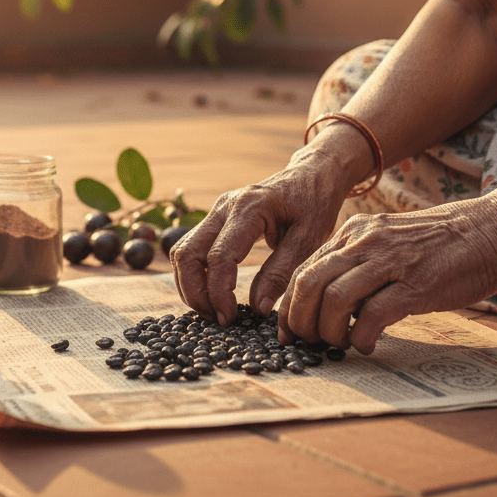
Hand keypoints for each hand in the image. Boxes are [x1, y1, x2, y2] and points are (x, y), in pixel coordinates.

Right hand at [171, 129, 365, 326]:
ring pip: (182, 251)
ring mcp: (216, 211)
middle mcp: (224, 207)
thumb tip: (257, 309)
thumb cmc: (314, 205)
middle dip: (195, 293)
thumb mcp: (308, 240)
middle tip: (217, 319)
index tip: (230, 319)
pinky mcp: (215, 218)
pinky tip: (212, 293)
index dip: (219, 293)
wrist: (311, 176)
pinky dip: (194, 274)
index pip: (219, 256)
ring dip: (190, 285)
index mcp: (249, 208)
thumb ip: (281, 273)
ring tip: (213, 311)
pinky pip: (191, 247)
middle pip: (188, 253)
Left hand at [278, 197, 496, 352]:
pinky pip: (374, 315)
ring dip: (329, 332)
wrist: (490, 230)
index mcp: (354, 233)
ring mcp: (390, 261)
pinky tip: (367, 345)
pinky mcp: (416, 283)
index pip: (304, 270)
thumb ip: (358, 266)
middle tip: (308, 344)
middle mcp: (364, 242)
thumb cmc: (439, 245)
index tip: (288, 332)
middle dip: (300, 321)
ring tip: (339, 345)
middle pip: (309, 284)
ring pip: (334, 299)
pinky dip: (362, 337)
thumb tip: (331, 306)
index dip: (290, 306)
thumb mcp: (387, 243)